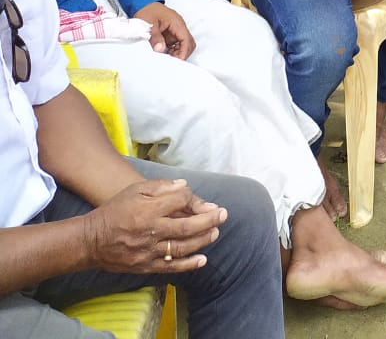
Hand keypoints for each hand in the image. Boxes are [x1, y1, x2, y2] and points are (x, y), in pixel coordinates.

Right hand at [82, 177, 225, 274]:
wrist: (92, 240)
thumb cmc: (115, 210)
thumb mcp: (135, 190)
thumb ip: (161, 188)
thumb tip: (185, 187)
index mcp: (148, 209)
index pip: (180, 202)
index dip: (195, 200)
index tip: (206, 202)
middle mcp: (151, 231)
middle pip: (187, 227)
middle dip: (209, 220)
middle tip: (223, 215)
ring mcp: (148, 251)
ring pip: (182, 247)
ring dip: (203, 240)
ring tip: (215, 232)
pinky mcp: (145, 266)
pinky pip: (171, 267)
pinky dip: (188, 264)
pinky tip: (202, 259)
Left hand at [134, 3, 195, 59]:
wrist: (144, 4)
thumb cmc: (147, 11)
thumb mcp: (149, 25)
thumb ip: (155, 37)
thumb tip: (160, 49)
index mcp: (176, 23)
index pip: (186, 39)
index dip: (183, 51)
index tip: (177, 61)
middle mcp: (179, 27)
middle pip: (189, 43)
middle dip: (183, 53)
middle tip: (172, 61)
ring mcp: (176, 30)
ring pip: (184, 45)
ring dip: (178, 53)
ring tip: (166, 58)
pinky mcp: (171, 34)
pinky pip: (176, 44)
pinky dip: (173, 51)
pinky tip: (165, 53)